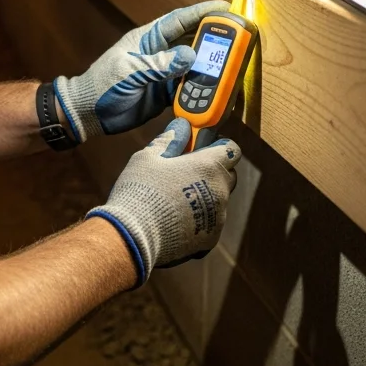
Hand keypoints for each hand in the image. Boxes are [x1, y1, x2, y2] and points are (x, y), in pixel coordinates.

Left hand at [54, 0, 228, 142]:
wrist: (87, 114)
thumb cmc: (101, 86)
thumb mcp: (128, 72)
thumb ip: (158, 64)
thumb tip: (190, 55)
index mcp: (148, 38)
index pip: (179, 20)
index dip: (203, 12)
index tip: (227, 8)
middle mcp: (159, 53)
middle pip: (193, 40)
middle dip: (216, 38)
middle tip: (240, 38)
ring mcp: (163, 73)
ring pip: (194, 65)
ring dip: (212, 66)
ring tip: (235, 65)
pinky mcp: (165, 93)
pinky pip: (189, 88)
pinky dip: (203, 89)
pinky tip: (218, 91)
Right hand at [87, 118, 239, 287]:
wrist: (134, 235)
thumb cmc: (141, 191)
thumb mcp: (148, 157)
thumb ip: (170, 140)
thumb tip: (181, 127)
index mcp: (209, 166)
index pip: (231, 149)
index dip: (218, 146)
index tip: (202, 148)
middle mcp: (220, 191)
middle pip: (227, 175)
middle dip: (212, 172)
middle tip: (186, 173)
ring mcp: (218, 217)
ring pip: (218, 201)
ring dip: (205, 197)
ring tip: (175, 200)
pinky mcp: (210, 239)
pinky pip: (210, 223)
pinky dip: (198, 220)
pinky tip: (175, 219)